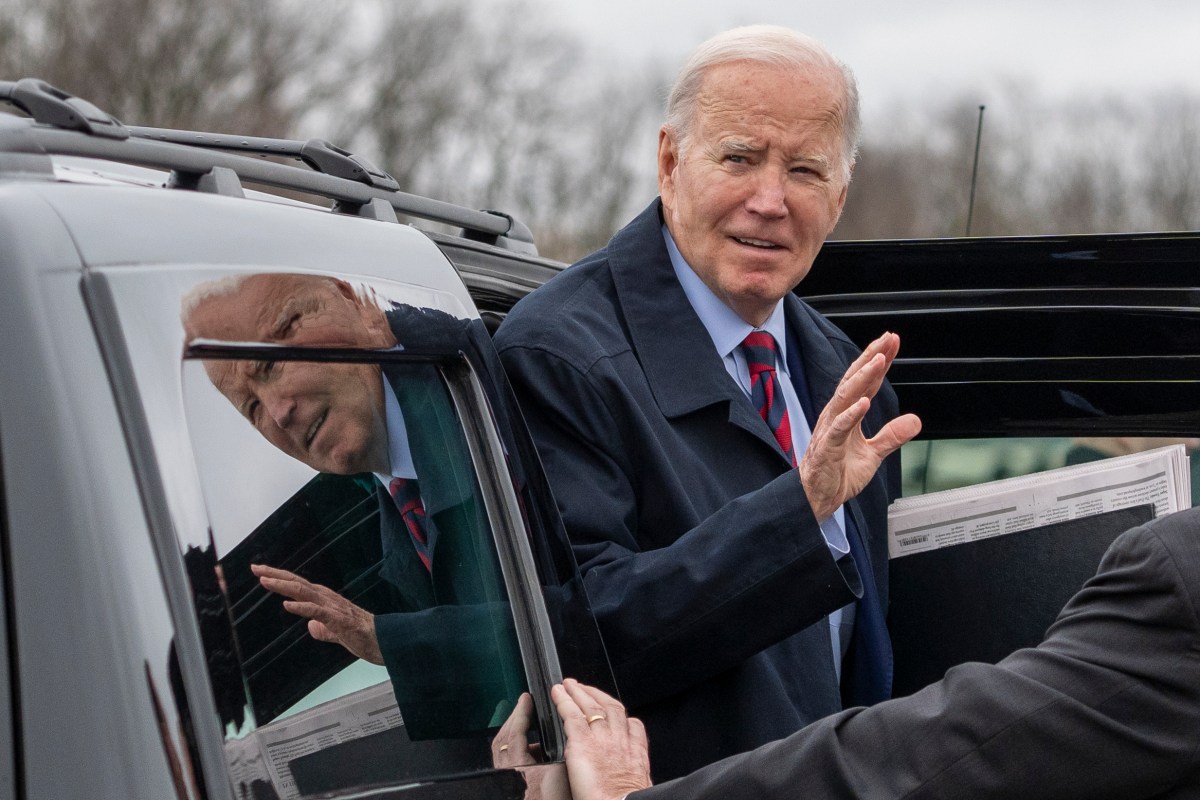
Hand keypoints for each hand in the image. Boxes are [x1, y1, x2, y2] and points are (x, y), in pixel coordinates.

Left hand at [251, 563, 382, 664]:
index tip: (260, 572)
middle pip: (297, 583)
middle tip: (255, 567)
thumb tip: (311, 627)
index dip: (279, 577)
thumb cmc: (361, 635)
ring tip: (264, 581)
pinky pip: (317, 612)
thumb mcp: (335, 633)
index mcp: (324, 600)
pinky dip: (301, 607)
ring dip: (283, 586)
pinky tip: (287, 606)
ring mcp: (333, 608)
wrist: (384, 641)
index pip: (297, 585)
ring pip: (304, 592)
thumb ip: (322, 629)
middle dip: (275, 575)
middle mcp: (326, 598)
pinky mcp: (339, 620)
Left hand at [493, 693, 570, 799]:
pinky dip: (517, 755)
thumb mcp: (561, 776)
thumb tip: (568, 736)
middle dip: (514, 722)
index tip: (527, 699)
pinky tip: (532, 759)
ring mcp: (504, 783)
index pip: (514, 732)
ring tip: (530, 733)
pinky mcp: (506, 789)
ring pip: (503, 752)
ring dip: (515, 738)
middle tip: (524, 709)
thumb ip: (562, 754)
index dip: (521, 712)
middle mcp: (506, 774)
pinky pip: (507, 764)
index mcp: (517, 768)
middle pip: (503, 740)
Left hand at [552, 678, 650, 799]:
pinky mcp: (582, 742)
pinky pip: (571, 715)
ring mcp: (602, 739)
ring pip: (590, 707)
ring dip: (579, 692)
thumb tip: (624, 782)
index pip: (633, 726)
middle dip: (596, 695)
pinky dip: (564, 701)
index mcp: (636, 755)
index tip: (614, 711)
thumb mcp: (637, 788)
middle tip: (585, 687)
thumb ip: (629, 776)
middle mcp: (621, 741)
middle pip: (611, 708)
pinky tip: (557, 694)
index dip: (623, 716)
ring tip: (568, 684)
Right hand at [800, 331, 921, 520]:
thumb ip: (892, 436)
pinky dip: (851, 414)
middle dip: (871, 358)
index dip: (879, 361)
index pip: (866, 382)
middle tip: (887, 339)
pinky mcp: (827, 447)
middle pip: (854, 380)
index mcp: (848, 414)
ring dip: (863, 378)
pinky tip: (864, 403)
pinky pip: (839, 428)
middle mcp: (837, 415)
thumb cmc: (837, 473)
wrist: (817, 498)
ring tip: (878, 361)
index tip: (893, 342)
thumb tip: (915, 421)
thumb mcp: (873, 453)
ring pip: (846, 397)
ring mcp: (830, 429)